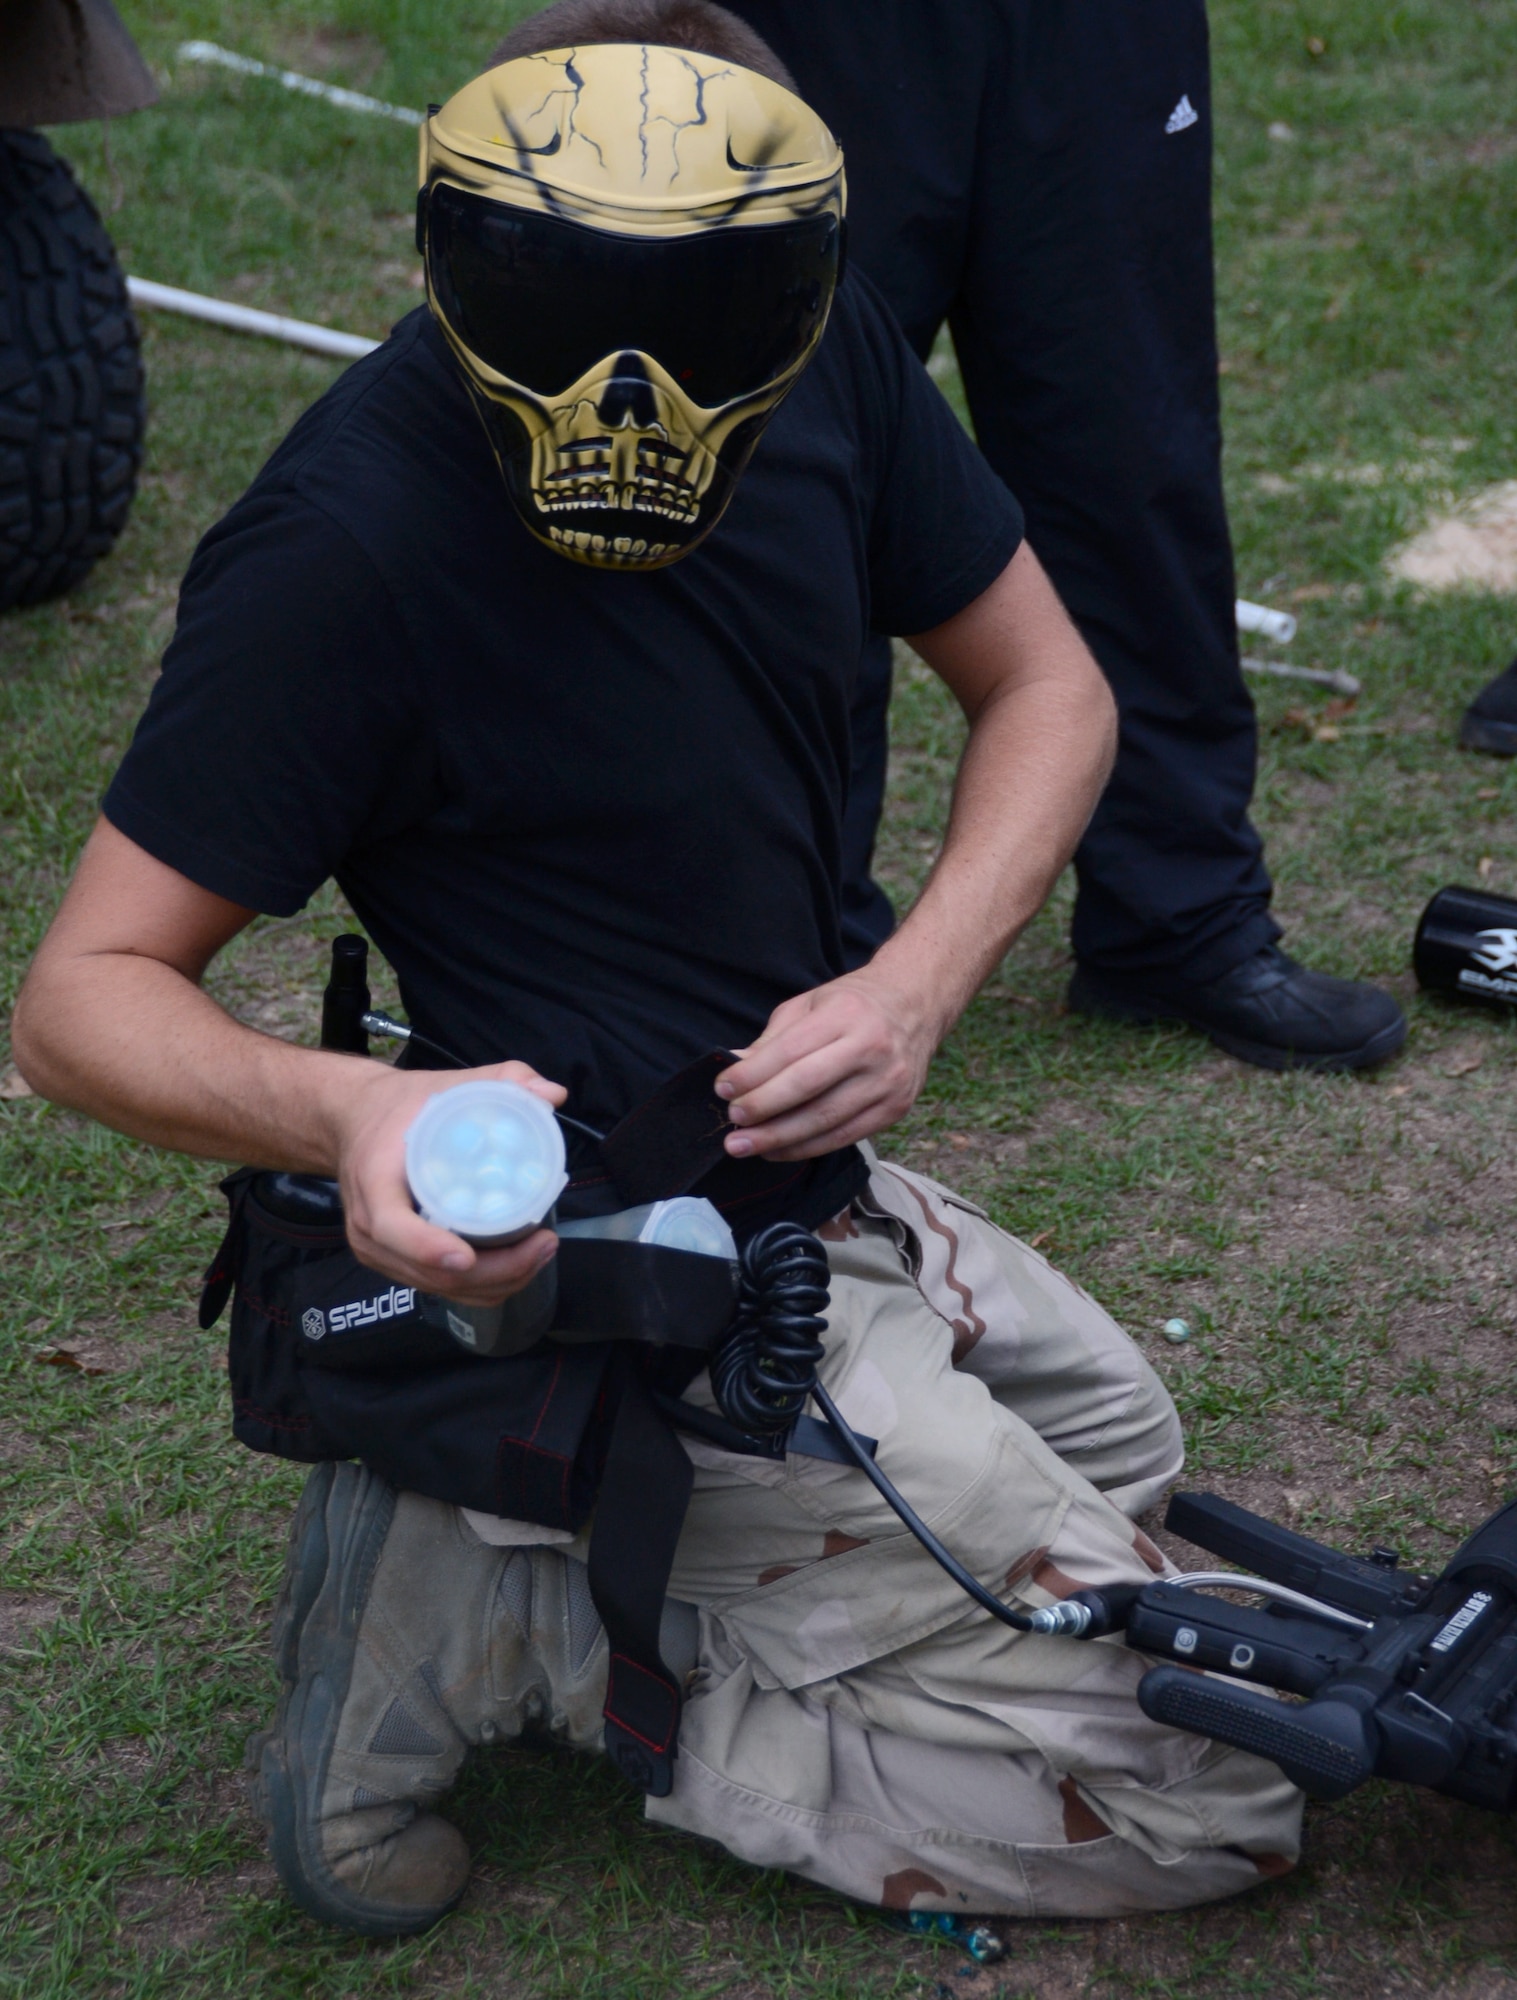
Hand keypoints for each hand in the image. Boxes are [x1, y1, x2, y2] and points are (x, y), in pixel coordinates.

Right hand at [333, 1060, 565, 1304]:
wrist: (353, 1122)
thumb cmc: (398, 1107)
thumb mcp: (445, 1084)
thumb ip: (501, 1080)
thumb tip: (551, 1094)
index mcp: (374, 1180)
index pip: (390, 1227)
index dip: (427, 1247)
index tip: (467, 1254)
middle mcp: (369, 1227)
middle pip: (431, 1271)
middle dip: (494, 1270)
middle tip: (544, 1243)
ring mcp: (379, 1252)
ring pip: (441, 1287)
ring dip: (495, 1282)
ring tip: (540, 1252)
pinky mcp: (394, 1264)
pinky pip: (440, 1288)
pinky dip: (480, 1287)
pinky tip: (515, 1267)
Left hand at [715, 971, 935, 1160]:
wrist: (915, 1006)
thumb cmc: (853, 1004)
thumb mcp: (810, 1004)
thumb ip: (773, 1039)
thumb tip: (736, 1070)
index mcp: (846, 1014)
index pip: (790, 1052)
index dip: (752, 1075)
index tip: (723, 1089)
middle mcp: (872, 1048)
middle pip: (807, 1088)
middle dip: (762, 1110)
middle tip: (731, 1126)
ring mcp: (888, 1082)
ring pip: (825, 1120)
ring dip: (779, 1138)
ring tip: (744, 1145)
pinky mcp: (896, 1109)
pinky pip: (844, 1137)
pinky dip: (806, 1148)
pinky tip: (777, 1150)